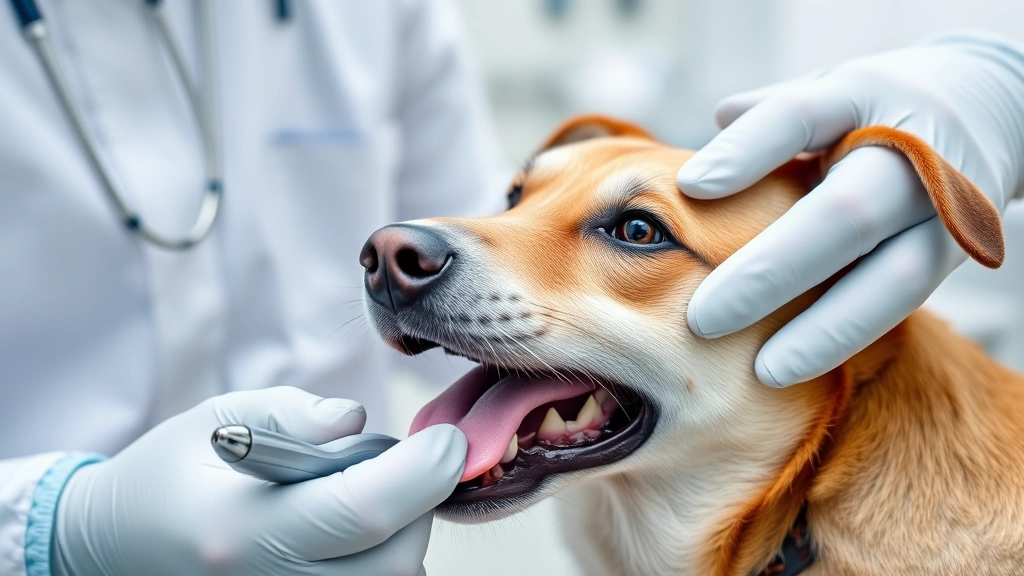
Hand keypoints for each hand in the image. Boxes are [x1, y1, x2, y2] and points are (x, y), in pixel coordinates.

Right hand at [52, 387, 465, 575]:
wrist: (113, 547)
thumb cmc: (170, 472)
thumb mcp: (221, 417)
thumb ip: (297, 416)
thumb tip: (357, 421)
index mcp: (240, 530)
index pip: (362, 513)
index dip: (424, 473)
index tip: (451, 440)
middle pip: (394, 561)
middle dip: (418, 505)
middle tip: (396, 463)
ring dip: (402, 535)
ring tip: (357, 497)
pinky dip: (381, 561)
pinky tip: (354, 531)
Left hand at [676, 32, 1023, 386]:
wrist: (993, 105)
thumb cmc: (876, 105)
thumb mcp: (829, 87)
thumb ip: (770, 114)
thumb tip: (708, 138)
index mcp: (862, 93)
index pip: (800, 116)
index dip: (746, 152)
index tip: (689, 188)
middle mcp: (914, 149)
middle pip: (845, 214)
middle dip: (770, 272)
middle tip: (704, 317)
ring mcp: (947, 206)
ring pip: (893, 278)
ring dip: (822, 329)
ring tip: (762, 370)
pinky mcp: (960, 252)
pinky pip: (902, 303)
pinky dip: (847, 336)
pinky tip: (795, 364)